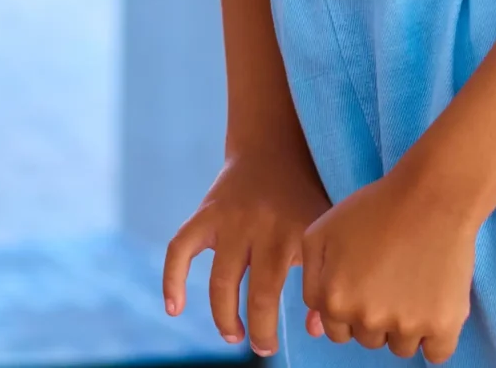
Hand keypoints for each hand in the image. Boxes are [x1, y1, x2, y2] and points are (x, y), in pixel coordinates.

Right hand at [163, 148, 334, 356]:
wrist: (272, 149)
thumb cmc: (304, 199)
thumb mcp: (322, 231)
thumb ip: (321, 276)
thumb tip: (317, 329)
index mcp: (298, 232)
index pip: (294, 291)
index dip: (283, 324)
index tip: (276, 343)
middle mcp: (264, 226)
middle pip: (259, 293)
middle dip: (258, 329)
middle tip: (261, 347)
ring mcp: (231, 220)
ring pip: (221, 280)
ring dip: (224, 316)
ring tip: (232, 335)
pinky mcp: (205, 214)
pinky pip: (180, 249)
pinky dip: (172, 279)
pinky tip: (174, 307)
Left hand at [298, 161, 481, 361]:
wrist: (430, 197)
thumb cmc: (373, 210)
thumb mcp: (321, 233)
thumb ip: (311, 280)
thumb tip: (315, 329)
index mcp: (335, 301)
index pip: (337, 329)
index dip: (350, 306)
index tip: (366, 283)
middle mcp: (367, 320)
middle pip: (369, 339)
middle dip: (375, 316)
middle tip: (390, 280)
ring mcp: (406, 326)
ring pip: (402, 347)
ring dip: (406, 327)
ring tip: (414, 286)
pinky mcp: (443, 325)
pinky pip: (437, 354)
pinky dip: (436, 337)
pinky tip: (434, 306)